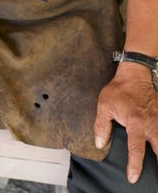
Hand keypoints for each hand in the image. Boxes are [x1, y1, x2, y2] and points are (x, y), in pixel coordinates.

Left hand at [94, 63, 156, 183]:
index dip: (134, 165)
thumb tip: (99, 144)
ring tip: (157, 164)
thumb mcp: (104, 106)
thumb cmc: (118, 90)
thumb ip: (101, 126)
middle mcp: (151, 124)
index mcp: (135, 123)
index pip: (136, 149)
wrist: (135, 75)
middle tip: (154, 177)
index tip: (133, 177)